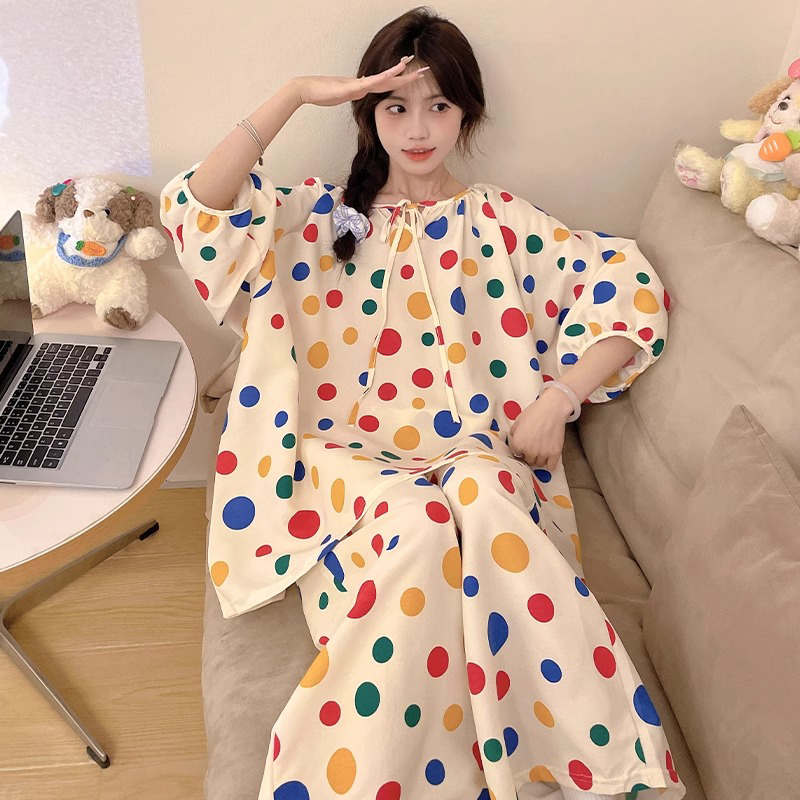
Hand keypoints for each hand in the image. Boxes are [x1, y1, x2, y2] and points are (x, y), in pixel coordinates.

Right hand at [293, 56, 429, 107]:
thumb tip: (363, 93)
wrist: (307, 90)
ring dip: (396, 72)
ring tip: (410, 65)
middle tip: (424, 70)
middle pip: (390, 79)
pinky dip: (380, 79)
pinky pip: (368, 83)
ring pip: (382, 78)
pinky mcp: (350, 87)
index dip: (402, 80)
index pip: (387, 84)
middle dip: (407, 75)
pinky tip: (390, 75)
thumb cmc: (323, 93)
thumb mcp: (344, 96)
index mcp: (364, 87)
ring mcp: (357, 84)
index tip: (415, 76)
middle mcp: (363, 84)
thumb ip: (355, 94)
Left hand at [508, 388, 573, 470]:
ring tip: (542, 449)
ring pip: (539, 464)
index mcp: (518, 444)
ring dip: (539, 458)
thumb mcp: (518, 420)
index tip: (525, 445)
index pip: (517, 454)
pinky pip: (551, 466)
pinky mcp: (555, 454)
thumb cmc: (534, 412)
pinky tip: (550, 456)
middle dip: (530, 454)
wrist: (552, 408)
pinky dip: (550, 463)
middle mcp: (529, 451)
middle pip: (528, 460)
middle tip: (534, 446)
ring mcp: (542, 453)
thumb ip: (514, 432)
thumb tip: (514, 439)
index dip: (521, 449)